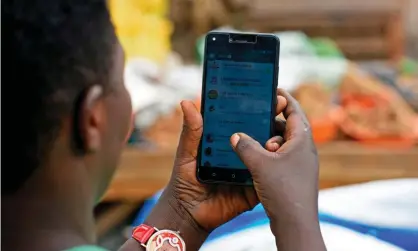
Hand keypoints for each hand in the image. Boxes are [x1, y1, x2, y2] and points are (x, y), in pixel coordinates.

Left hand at [162, 95, 287, 231]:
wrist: (187, 212)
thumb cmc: (184, 179)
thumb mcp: (186, 153)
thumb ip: (191, 131)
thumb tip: (186, 103)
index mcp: (227, 142)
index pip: (244, 121)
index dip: (256, 107)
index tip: (265, 93)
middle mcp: (241, 153)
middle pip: (260, 134)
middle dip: (271, 119)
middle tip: (277, 105)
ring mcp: (250, 170)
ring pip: (268, 155)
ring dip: (275, 143)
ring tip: (274, 137)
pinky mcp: (254, 188)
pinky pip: (266, 178)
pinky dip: (272, 169)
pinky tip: (274, 160)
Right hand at [229, 89, 324, 249]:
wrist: (295, 223)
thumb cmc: (283, 190)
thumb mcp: (259, 163)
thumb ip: (245, 146)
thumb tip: (236, 135)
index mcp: (302, 140)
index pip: (294, 111)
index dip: (284, 99)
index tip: (273, 90)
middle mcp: (305, 150)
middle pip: (288, 127)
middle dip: (271, 122)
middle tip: (254, 118)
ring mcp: (301, 164)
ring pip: (283, 144)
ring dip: (268, 141)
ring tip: (252, 142)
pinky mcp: (295, 176)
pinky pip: (281, 158)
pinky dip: (269, 155)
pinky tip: (255, 160)